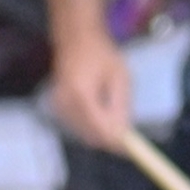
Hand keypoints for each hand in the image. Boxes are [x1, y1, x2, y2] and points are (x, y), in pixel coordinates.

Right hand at [47, 29, 132, 150]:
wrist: (76, 40)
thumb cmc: (102, 55)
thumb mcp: (120, 77)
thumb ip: (121, 106)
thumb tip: (124, 133)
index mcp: (81, 95)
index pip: (100, 129)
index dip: (116, 142)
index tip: (132, 149)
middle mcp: (66, 105)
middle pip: (91, 136)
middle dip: (110, 139)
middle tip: (129, 136)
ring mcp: (58, 108)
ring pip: (84, 134)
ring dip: (101, 132)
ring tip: (114, 113)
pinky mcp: (57, 109)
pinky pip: (78, 127)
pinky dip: (92, 126)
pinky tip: (100, 110)